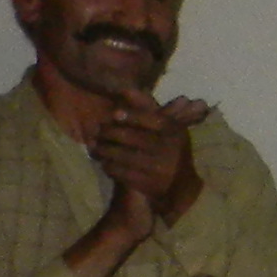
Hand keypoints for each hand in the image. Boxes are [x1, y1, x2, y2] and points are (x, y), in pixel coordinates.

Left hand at [87, 91, 210, 236]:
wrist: (180, 188)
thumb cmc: (169, 149)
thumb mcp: (165, 127)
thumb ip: (145, 107)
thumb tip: (124, 88)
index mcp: (174, 131)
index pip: (150, 119)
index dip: (130, 116)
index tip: (114, 114)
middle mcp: (167, 149)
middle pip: (131, 137)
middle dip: (109, 134)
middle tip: (97, 132)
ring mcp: (157, 168)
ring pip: (121, 155)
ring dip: (104, 151)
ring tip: (95, 148)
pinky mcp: (146, 184)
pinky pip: (121, 172)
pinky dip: (109, 167)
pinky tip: (105, 163)